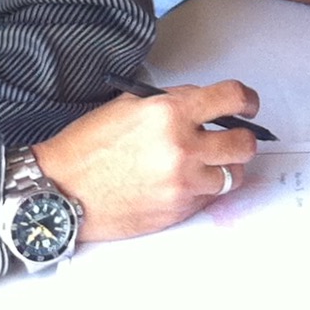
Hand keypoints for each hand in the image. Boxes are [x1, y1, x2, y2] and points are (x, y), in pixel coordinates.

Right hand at [33, 81, 260, 241]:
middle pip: (243, 144)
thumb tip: (204, 107)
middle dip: (243, 139)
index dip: (247, 100)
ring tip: (205, 164)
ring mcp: (182, 183)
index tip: (247, 105)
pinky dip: (202, 190)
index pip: (231, 97)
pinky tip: (181, 183)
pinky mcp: (177, 211)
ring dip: (223, 168)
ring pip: (230, 176)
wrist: (62, 191)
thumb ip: (171, 103)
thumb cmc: (88, 146)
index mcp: (170, 112)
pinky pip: (207, 198)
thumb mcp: (129, 106)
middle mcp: (182, 147)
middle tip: (234, 138)